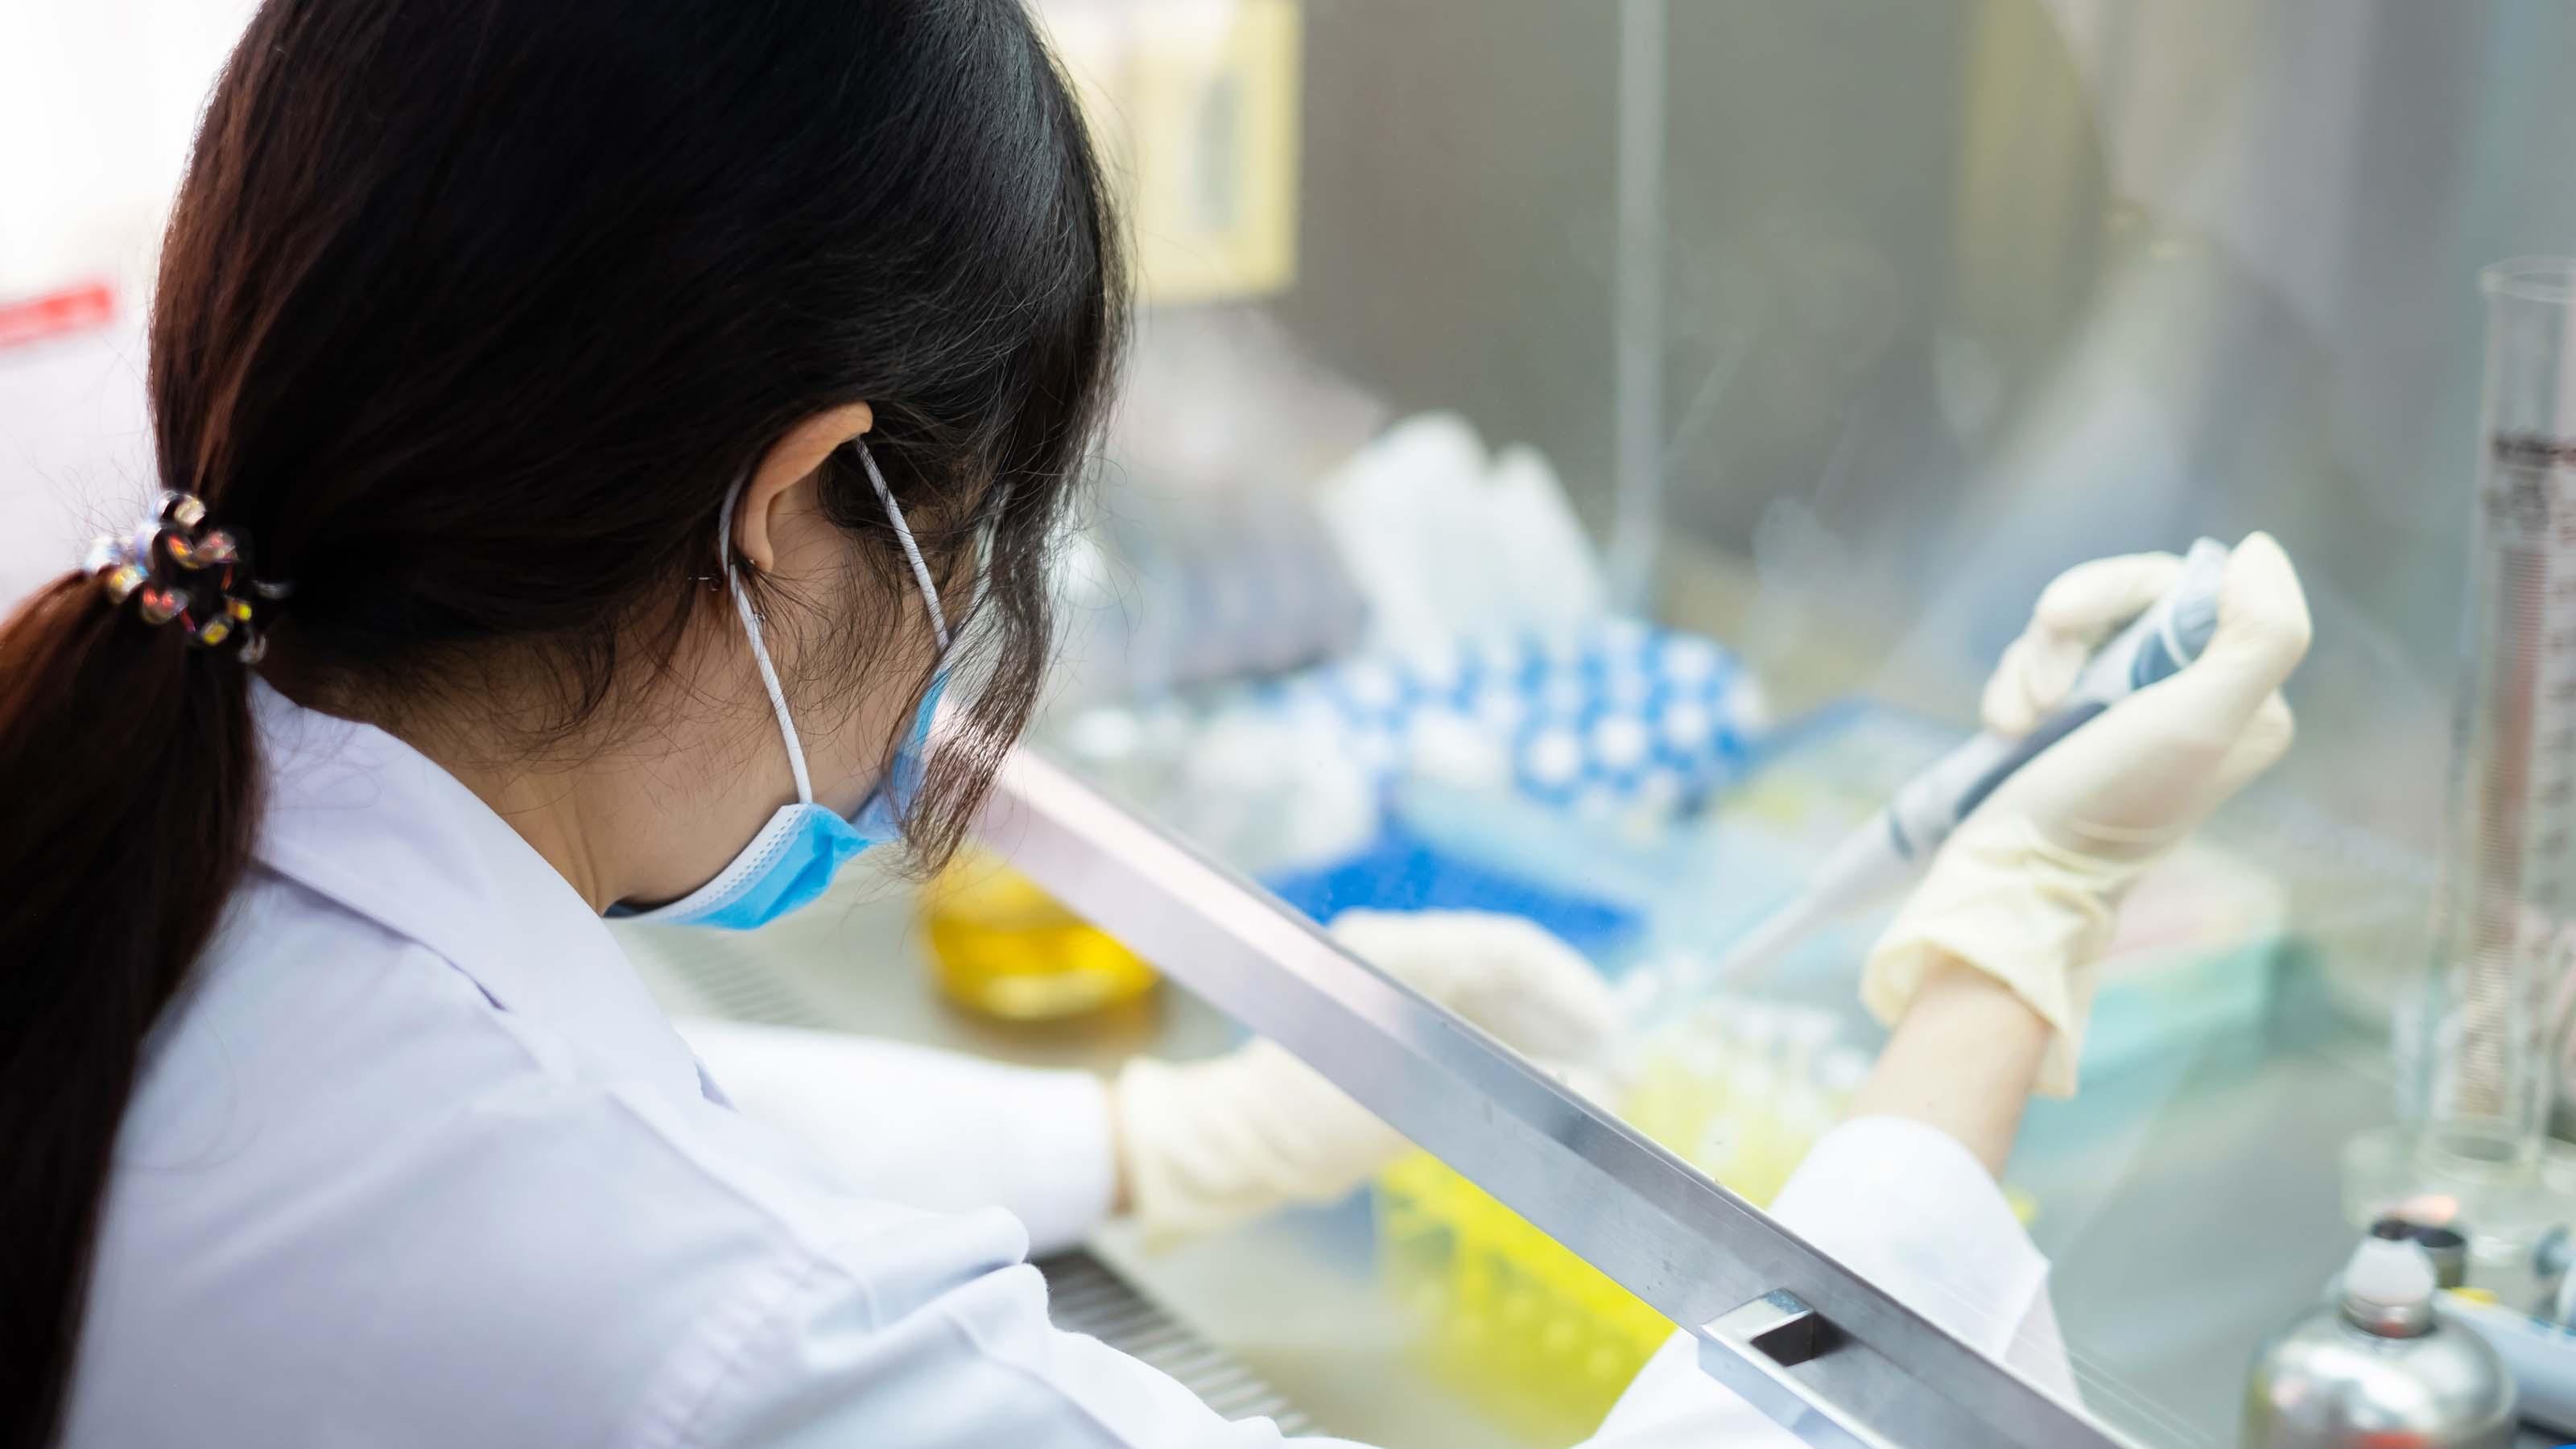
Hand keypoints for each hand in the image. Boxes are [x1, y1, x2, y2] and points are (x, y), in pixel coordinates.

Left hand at [1112, 910, 1615, 1242]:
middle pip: (1516, 970)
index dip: (1575, 991)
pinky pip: (1485, 1021)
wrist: (1244, 1148)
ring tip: (1605, 1088)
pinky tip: (1564, 1088)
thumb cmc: (1310, 1123)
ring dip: (1557, 1039)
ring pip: (1507, 997)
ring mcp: (1407, 986)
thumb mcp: (1414, 1110)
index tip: (1615, 1039)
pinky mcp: (1410, 1020)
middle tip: (1623, 1075)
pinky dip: (1527, 1052)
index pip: (1511, 948)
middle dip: (1575, 1019)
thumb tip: (1597, 1090)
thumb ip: (1509, 1094)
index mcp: (1397, 954)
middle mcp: (1404, 955)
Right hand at [1861, 533, 2311, 1095]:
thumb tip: (2258, 550)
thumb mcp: (2200, 721)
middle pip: (2125, 604)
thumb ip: (2260, 633)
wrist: (2020, 879)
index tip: (2059, 619)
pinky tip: (2007, 729)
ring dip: (2030, 665)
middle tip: (2039, 688)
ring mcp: (2131, 714)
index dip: (2114, 591)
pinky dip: (2013, 689)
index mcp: (2246, 697)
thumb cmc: (2108, 806)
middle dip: (2064, 633)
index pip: (2187, 590)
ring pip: (2074, 634)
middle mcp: (2197, 701)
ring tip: (2018, 722)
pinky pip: (2041, 666)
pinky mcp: (2075, 727)